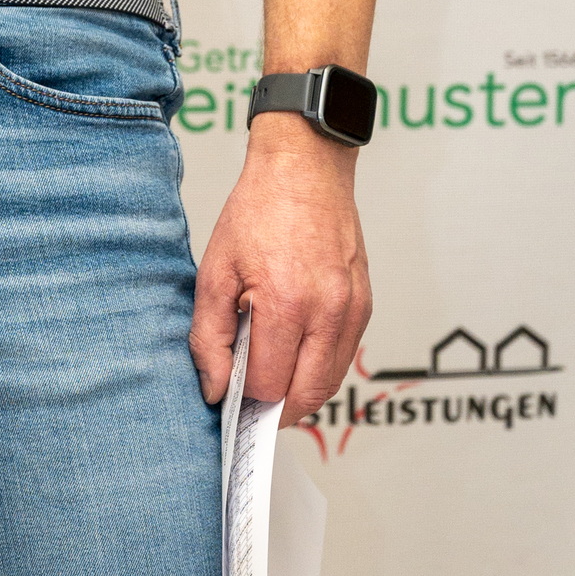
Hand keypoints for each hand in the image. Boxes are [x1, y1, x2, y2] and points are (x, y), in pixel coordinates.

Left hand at [190, 116, 371, 426]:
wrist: (305, 168)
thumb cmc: (259, 211)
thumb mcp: (215, 272)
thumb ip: (210, 337)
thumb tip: (216, 389)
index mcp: (287, 303)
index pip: (270, 386)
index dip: (244, 398)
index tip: (227, 393)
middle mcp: (329, 311)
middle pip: (306, 396)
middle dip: (274, 408)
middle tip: (246, 400)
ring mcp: (353, 309)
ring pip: (329, 384)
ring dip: (299, 393)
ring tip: (268, 376)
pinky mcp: (364, 304)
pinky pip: (343, 358)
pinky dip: (318, 368)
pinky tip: (292, 353)